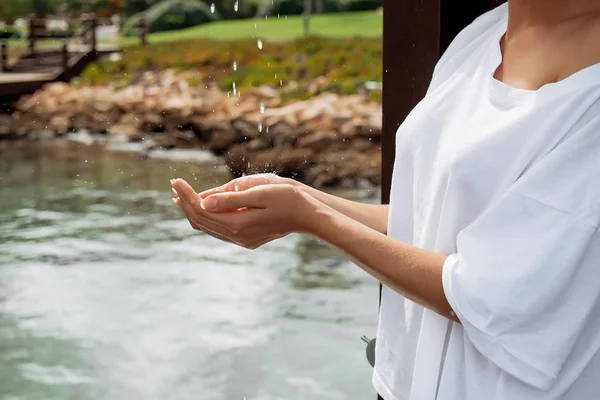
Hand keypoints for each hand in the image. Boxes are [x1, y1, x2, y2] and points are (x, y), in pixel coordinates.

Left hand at [171, 178, 316, 248]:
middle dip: (185, 202)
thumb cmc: (288, 199)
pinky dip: (207, 217)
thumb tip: (204, 201)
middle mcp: (238, 236)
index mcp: (239, 224)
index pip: (202, 210)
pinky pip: (219, 230)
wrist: (309, 216)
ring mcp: (242, 240)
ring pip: (208, 228)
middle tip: (174, 185)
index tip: (175, 180)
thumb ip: (231, 199)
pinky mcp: (247, 239)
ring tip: (181, 195)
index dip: (186, 195)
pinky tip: (203, 206)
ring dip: (193, 211)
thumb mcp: (260, 193)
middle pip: (201, 221)